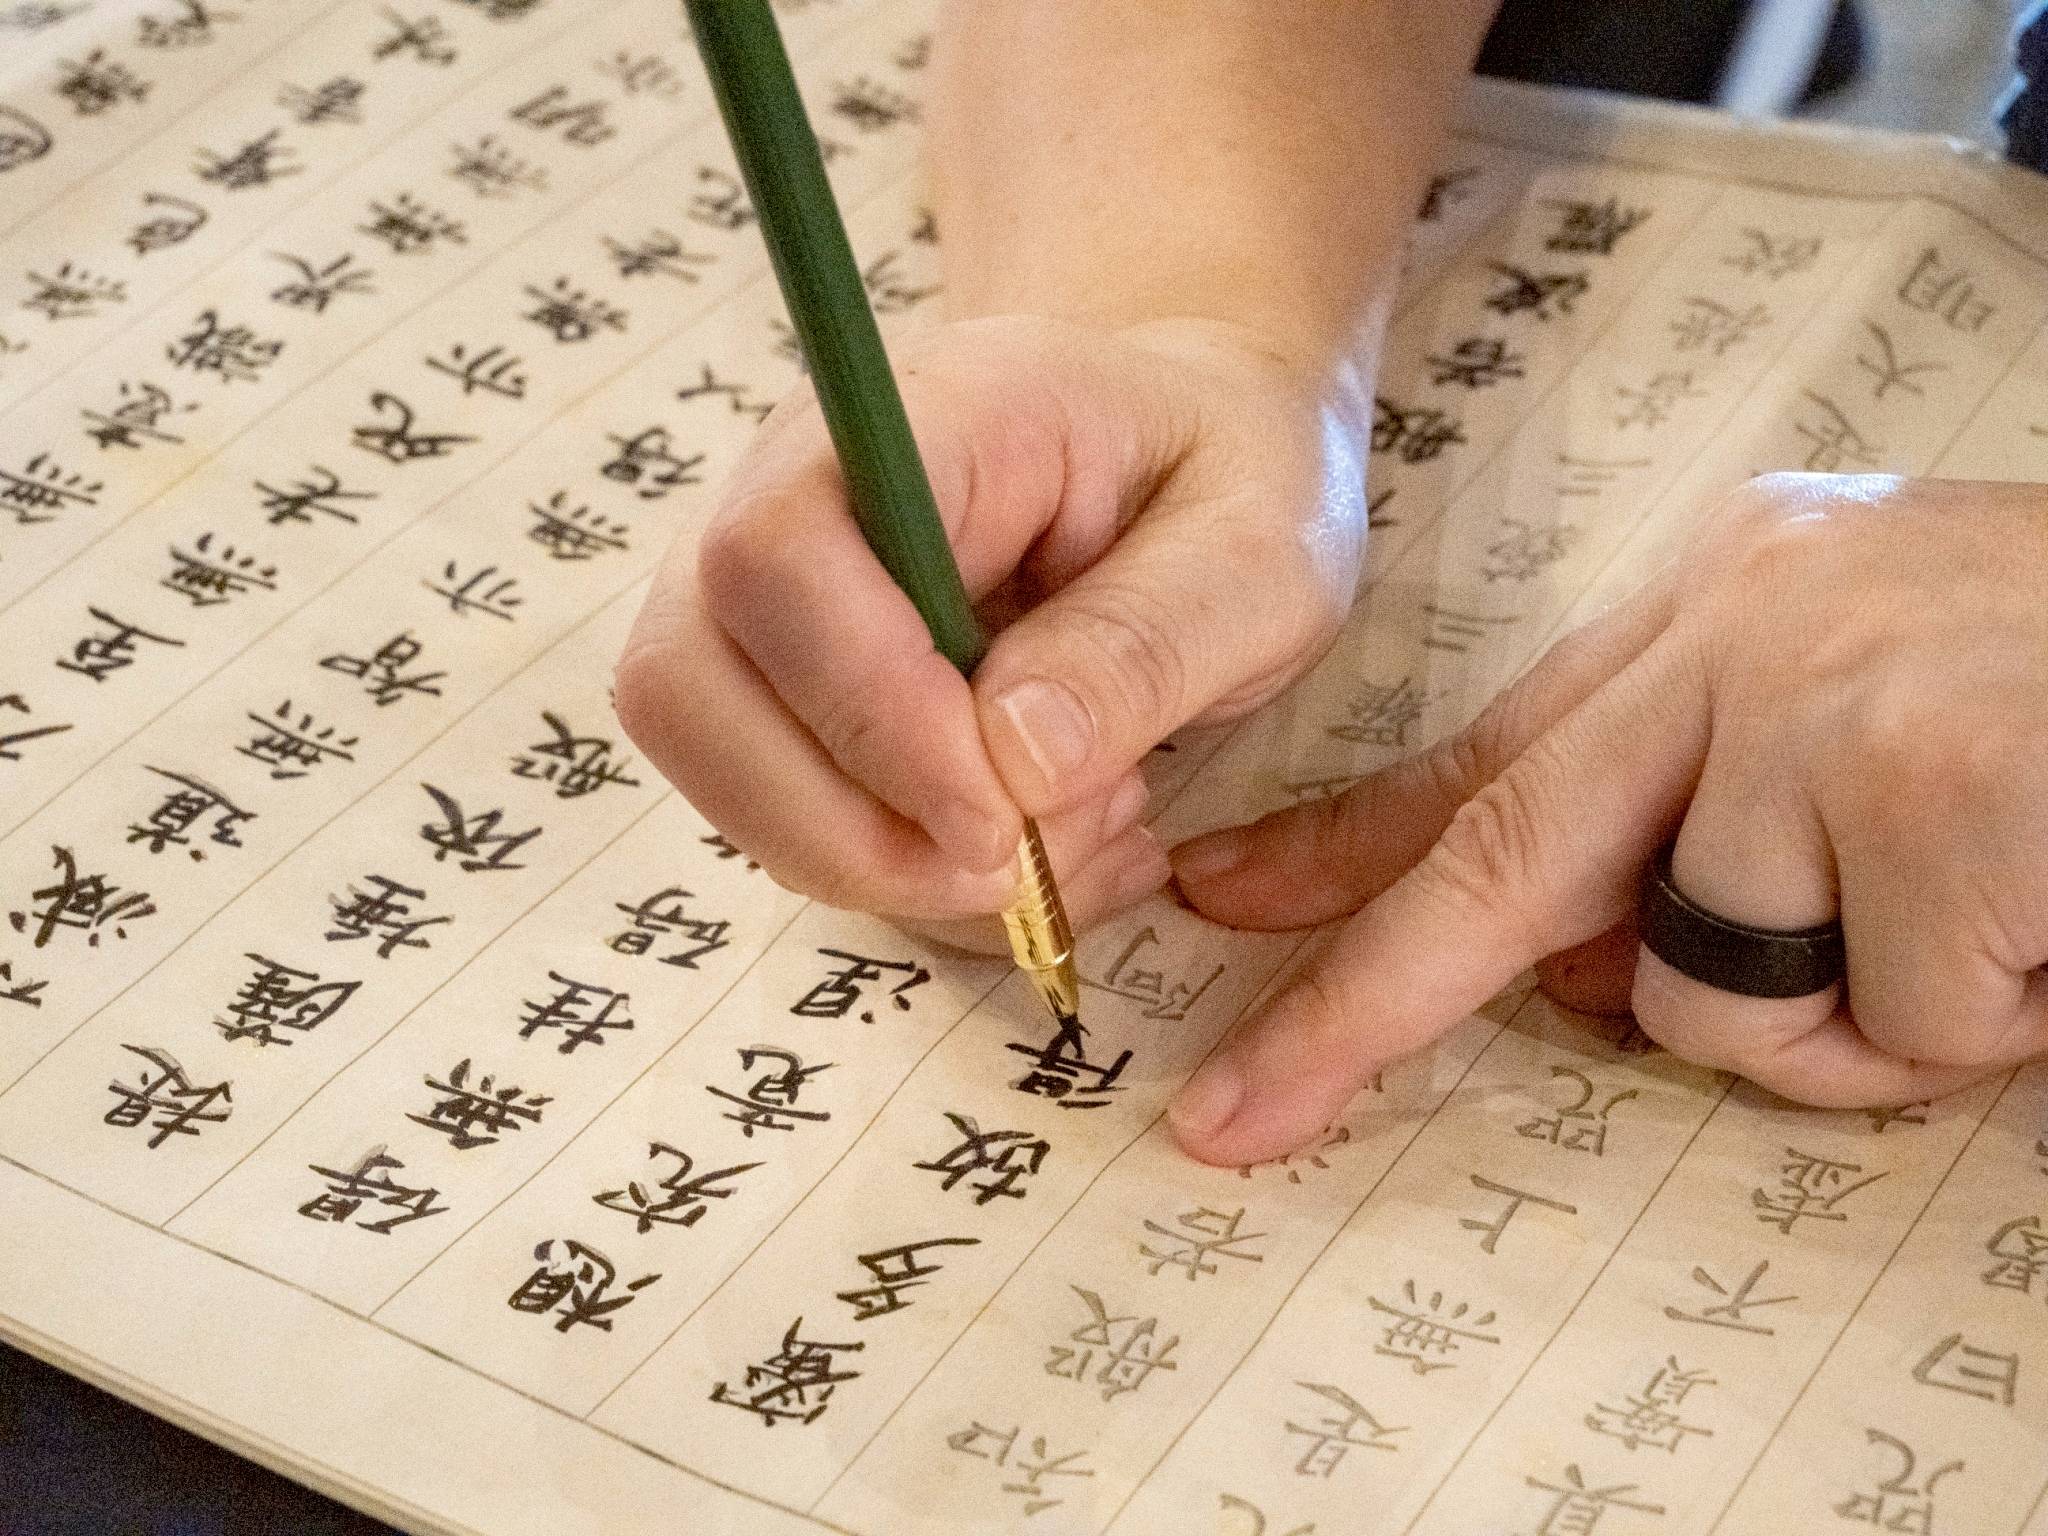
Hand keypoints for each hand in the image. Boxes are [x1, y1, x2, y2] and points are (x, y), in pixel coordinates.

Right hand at [614, 313, 1368, 943]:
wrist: (1185, 456)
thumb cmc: (1223, 477)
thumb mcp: (1256, 549)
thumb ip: (1144, 642)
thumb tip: (1012, 762)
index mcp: (925, 410)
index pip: (778, 548)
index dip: (863, 706)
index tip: (1002, 812)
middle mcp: (798, 488)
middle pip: (687, 676)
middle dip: (845, 827)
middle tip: (1021, 865)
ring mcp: (767, 594)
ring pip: (714, 768)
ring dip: (876, 865)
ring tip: (1057, 843)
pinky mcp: (779, 687)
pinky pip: (780, 817)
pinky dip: (901, 879)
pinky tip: (1035, 849)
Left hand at [1168, 473, 2047, 1164]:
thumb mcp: (1870, 717)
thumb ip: (1716, 819)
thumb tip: (1587, 971)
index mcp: (1726, 607)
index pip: (1491, 749)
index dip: (1345, 847)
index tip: (1222, 910)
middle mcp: (1752, 628)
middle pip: (1504, 853)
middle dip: (1363, 1005)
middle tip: (1240, 1112)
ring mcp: (1834, 701)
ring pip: (1719, 987)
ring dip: (1848, 1023)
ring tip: (1992, 930)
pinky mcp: (1935, 788)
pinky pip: (1885, 1021)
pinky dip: (1968, 1026)